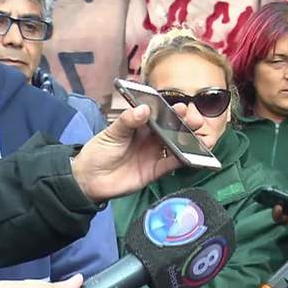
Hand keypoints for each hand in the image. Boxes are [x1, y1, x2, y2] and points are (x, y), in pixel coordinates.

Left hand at [71, 103, 202, 202]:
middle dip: (184, 124)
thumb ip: (127, 121)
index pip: (158, 115)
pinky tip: (191, 156)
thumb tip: (144, 109)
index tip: (181, 107)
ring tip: (198, 136)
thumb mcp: (111, 133)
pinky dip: (182, 161)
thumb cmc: (98, 152)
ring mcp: (153, 155)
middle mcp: (149, 139)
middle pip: (171, 129)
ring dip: (187, 141)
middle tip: (195, 120)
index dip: (170, 111)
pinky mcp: (154, 171)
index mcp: (139, 125)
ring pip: (175, 145)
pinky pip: (171, 165)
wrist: (89, 180)